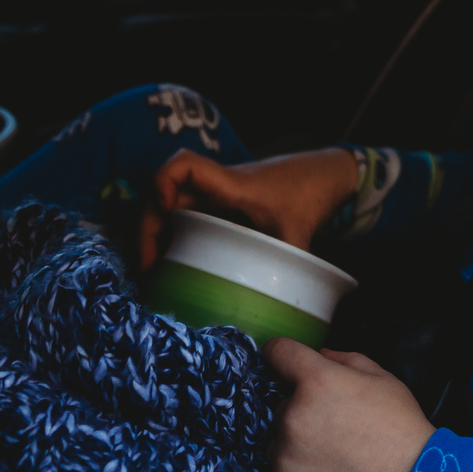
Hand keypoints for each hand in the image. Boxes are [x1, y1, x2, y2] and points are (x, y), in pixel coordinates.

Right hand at [138, 147, 359, 269]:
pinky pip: (184, 215)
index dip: (162, 183)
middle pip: (163, 193)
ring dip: (155, 236)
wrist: (325, 173)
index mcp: (231, 184)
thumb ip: (287, 267)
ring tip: (153, 275)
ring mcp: (214, 194)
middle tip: (147, 271)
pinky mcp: (218, 204)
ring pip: (169, 207)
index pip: (184, 165)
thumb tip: (274, 306)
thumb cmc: (311, 193)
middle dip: (147, 229)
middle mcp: (215, 185)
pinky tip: (172, 266)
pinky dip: (172, 237)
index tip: (163, 212)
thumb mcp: (299, 233)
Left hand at [264, 339, 434, 471]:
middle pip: (284, 404)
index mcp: (318, 381)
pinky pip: (280, 470)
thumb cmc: (401, 430)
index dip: (282, 353)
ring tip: (333, 458)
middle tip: (335, 428)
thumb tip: (320, 355)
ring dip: (297, 444)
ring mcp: (284, 453)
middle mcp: (294, 414)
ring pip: (279, 440)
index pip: (279, 351)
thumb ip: (346, 359)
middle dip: (303, 411)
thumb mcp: (383, 380)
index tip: (284, 361)